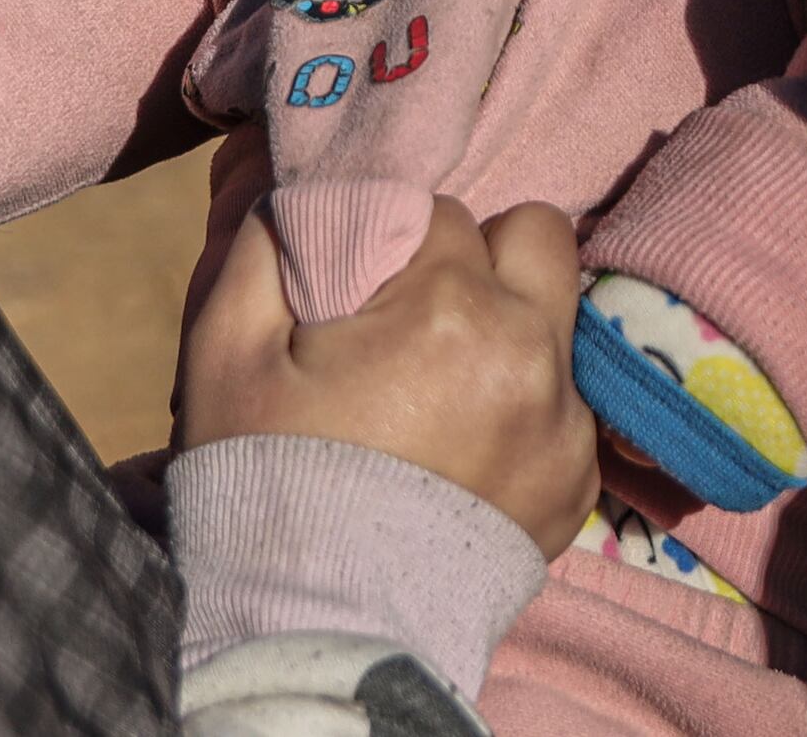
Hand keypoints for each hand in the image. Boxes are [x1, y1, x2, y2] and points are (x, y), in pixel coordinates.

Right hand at [177, 197, 601, 560]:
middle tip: (420, 315)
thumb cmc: (264, 477)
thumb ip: (267, 245)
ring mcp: (566, 422)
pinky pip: (569, 401)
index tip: (363, 291)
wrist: (310, 623)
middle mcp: (532, 353)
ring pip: (562, 316)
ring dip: (512, 325)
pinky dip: (526, 404)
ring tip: (444, 380)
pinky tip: (466, 442)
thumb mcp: (226, 353)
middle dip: (482, 257)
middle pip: (537, 237)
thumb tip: (305, 185)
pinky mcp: (579, 480)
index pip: (442, 210)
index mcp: (450, 306)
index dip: (396, 240)